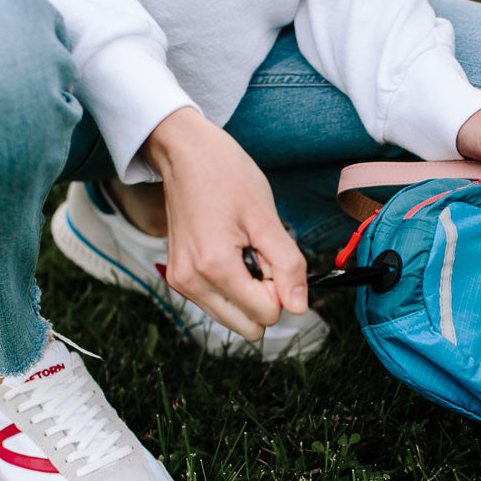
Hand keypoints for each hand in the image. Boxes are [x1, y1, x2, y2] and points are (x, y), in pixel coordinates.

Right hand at [142, 107, 307, 339]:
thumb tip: (300, 307)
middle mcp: (191, 283)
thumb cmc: (225, 176)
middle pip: (248, 326)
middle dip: (264, 296)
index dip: (280, 287)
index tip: (270, 252)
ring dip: (248, 291)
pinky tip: (229, 251)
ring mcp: (181, 282)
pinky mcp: (179, 277)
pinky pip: (218, 302)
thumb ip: (287, 266)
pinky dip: (232, 285)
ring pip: (233, 318)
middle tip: (258, 253)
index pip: (266, 314)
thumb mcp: (267, 218)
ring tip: (242, 249)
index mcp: (214, 268)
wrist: (185, 153)